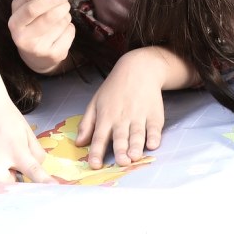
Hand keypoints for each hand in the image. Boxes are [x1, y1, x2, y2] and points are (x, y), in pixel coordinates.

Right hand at [0, 87, 50, 182]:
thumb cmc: (5, 115)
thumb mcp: (26, 131)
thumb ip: (36, 152)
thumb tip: (39, 172)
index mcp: (17, 149)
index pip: (33, 170)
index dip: (43, 182)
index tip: (52, 190)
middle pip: (2, 185)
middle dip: (6, 189)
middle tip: (6, 179)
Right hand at [7, 0, 74, 73]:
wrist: (34, 57)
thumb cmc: (28, 26)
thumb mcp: (21, 10)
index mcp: (15, 24)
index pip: (31, 10)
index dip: (48, 0)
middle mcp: (25, 39)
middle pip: (50, 16)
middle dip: (62, 5)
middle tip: (64, 1)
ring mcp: (41, 49)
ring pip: (63, 22)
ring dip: (65, 15)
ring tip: (58, 18)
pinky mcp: (56, 55)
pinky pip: (70, 31)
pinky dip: (69, 27)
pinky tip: (61, 30)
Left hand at [77, 49, 166, 167]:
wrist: (139, 69)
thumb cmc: (114, 89)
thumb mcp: (95, 102)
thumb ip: (87, 124)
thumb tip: (79, 143)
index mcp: (106, 116)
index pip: (99, 136)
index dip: (96, 151)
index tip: (94, 165)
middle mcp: (122, 117)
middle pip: (120, 137)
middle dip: (120, 150)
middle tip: (121, 162)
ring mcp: (139, 115)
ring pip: (137, 133)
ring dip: (136, 146)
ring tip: (135, 157)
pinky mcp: (154, 114)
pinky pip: (154, 127)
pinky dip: (154, 136)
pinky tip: (153, 145)